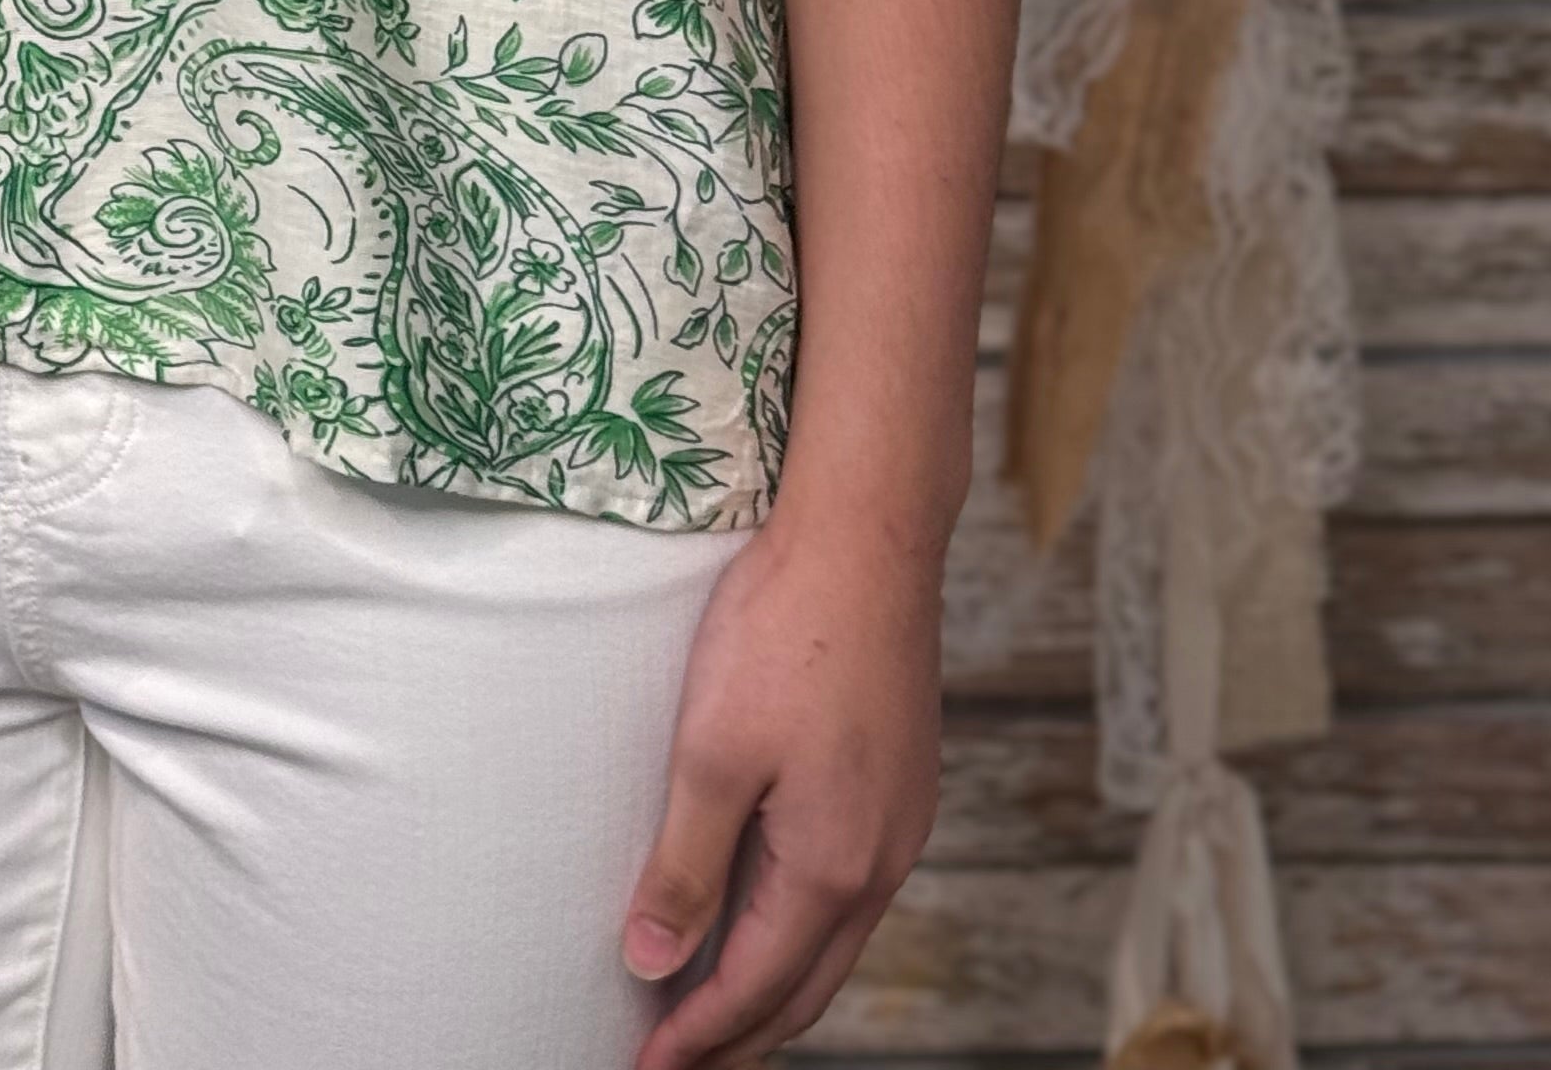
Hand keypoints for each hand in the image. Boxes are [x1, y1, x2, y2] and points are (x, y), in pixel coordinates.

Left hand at [622, 500, 943, 1069]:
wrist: (868, 535)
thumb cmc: (786, 629)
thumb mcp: (712, 752)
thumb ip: (685, 865)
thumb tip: (651, 960)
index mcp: (832, 866)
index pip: (754, 987)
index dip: (696, 1037)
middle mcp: (880, 860)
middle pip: (806, 987)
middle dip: (741, 1036)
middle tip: (679, 1065)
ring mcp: (899, 821)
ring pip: (834, 942)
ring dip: (775, 987)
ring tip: (714, 1011)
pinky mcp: (899, 781)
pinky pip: (850, 889)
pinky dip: (803, 929)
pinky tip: (768, 914)